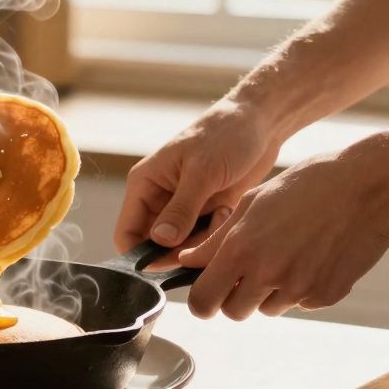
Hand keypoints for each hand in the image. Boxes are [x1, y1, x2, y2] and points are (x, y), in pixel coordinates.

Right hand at [115, 100, 281, 252]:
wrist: (261, 122)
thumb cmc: (226, 135)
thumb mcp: (202, 172)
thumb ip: (181, 209)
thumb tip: (160, 242)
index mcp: (145, 184)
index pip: (127, 233)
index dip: (140, 255)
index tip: (166, 266)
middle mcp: (159, 199)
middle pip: (155, 246)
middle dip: (179, 250)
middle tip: (204, 242)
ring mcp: (183, 207)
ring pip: (182, 246)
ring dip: (202, 241)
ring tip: (222, 215)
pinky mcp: (206, 212)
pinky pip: (204, 239)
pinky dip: (216, 234)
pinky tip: (229, 212)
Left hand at [178, 149, 388, 319]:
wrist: (368, 187)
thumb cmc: (307, 186)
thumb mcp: (252, 204)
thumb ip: (216, 240)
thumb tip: (187, 261)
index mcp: (241, 249)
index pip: (203, 301)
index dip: (202, 301)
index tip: (207, 294)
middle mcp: (267, 274)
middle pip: (234, 312)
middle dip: (236, 298)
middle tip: (248, 272)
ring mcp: (299, 289)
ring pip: (268, 309)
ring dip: (269, 292)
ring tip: (288, 254)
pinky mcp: (326, 296)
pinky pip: (301, 303)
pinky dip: (302, 288)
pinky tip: (314, 256)